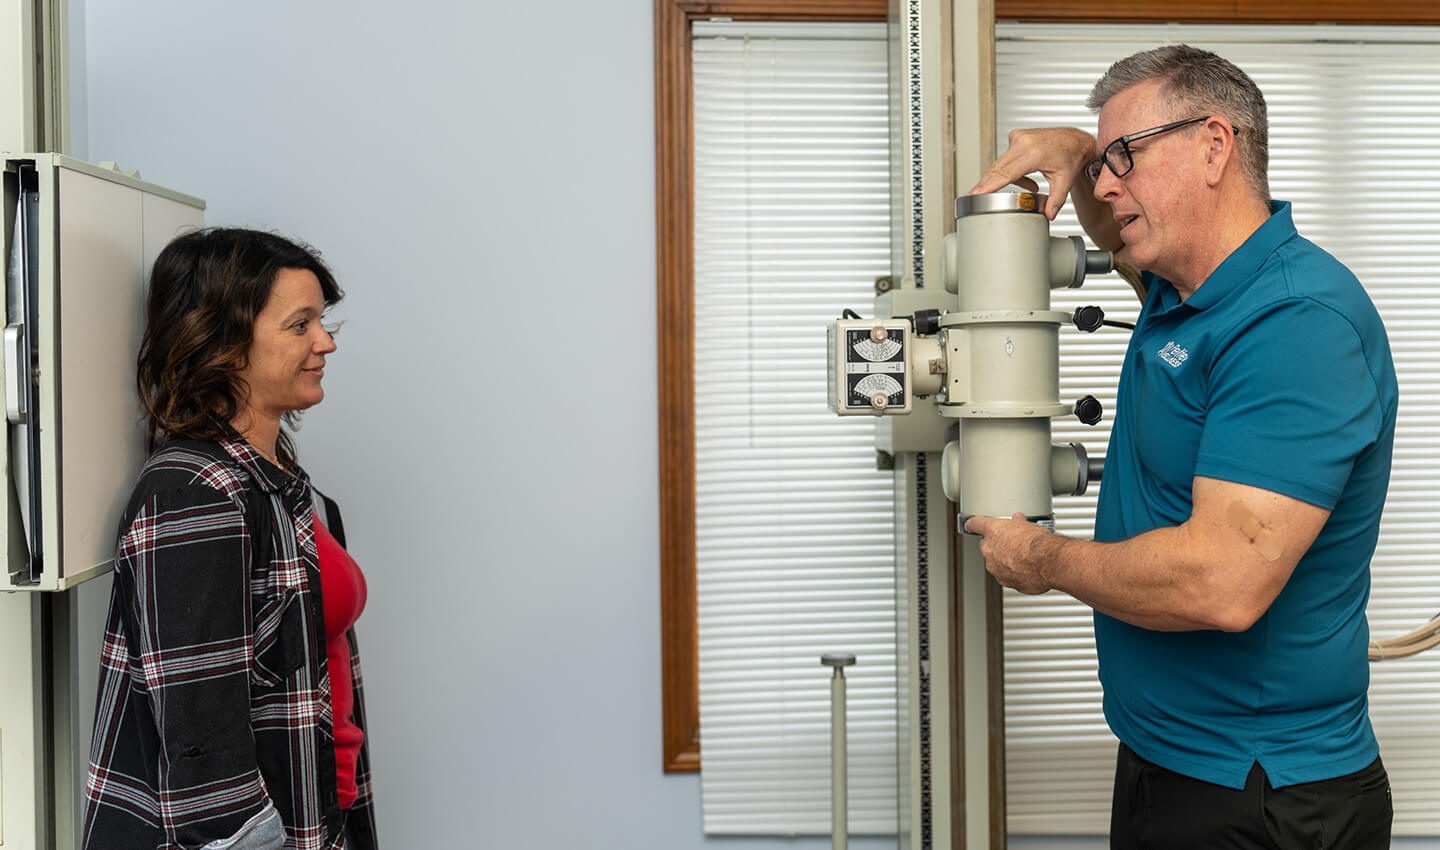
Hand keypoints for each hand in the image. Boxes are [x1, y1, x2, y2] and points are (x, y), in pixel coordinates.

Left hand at [963, 512, 1058, 594]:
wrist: (1049, 562)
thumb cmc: (1039, 543)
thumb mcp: (1029, 525)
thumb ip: (1019, 523)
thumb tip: (1019, 520)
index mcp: (993, 531)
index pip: (975, 524)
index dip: (973, 524)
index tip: (971, 525)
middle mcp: (989, 550)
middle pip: (987, 546)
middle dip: (998, 545)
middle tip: (1015, 544)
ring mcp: (995, 568)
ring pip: (996, 563)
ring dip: (1006, 561)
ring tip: (1024, 559)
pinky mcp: (1005, 582)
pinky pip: (1007, 577)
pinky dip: (1015, 574)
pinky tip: (1028, 570)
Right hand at [968, 127, 1096, 219]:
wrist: (1075, 140)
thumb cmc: (1071, 155)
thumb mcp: (1065, 180)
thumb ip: (1056, 199)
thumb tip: (1048, 214)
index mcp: (1034, 153)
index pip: (1005, 173)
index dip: (988, 185)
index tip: (974, 194)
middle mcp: (1023, 142)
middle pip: (997, 169)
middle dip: (988, 185)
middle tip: (976, 198)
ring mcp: (1018, 137)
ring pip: (1001, 164)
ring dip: (1007, 179)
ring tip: (1030, 187)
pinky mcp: (1016, 137)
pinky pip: (1006, 158)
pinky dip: (1012, 171)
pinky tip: (1028, 179)